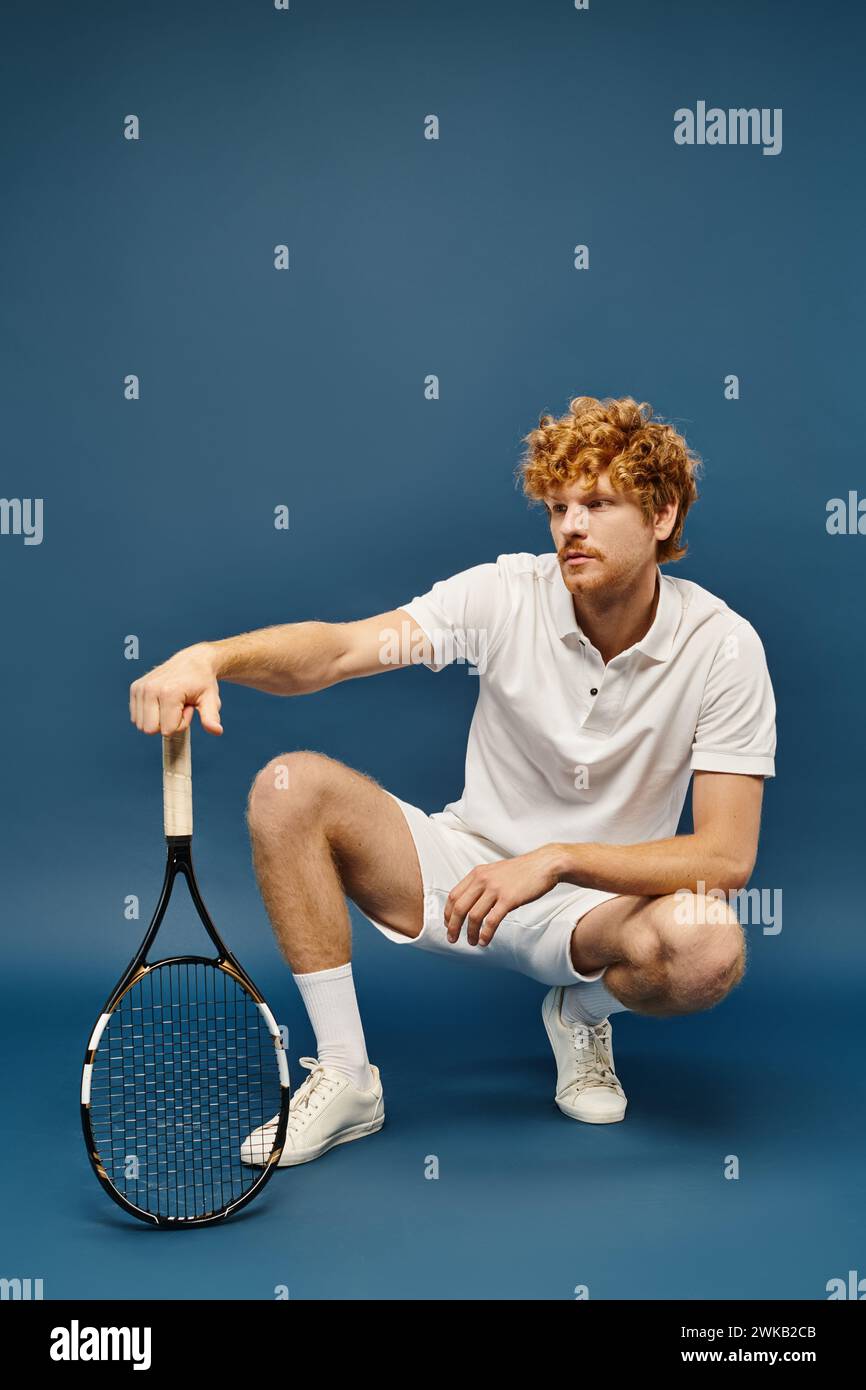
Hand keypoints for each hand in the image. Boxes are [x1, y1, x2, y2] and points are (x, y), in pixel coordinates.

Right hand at [129, 643, 222, 735]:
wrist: (194, 661)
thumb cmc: (203, 682)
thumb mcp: (211, 700)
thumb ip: (211, 717)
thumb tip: (217, 731)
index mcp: (169, 692)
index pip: (168, 730)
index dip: (181, 723)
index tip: (188, 707)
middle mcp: (150, 689)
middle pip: (151, 730)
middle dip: (168, 723)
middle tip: (179, 706)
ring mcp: (140, 688)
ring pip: (142, 725)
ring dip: (158, 719)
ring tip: (172, 702)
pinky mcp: (135, 688)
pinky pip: (136, 718)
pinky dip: (149, 714)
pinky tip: (162, 701)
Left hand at [444, 845, 563, 946]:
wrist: (544, 865)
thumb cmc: (522, 871)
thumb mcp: (495, 871)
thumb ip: (482, 883)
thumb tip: (471, 901)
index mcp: (477, 873)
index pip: (453, 895)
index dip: (448, 912)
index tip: (448, 924)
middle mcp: (483, 880)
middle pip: (459, 907)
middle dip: (453, 926)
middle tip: (452, 938)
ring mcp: (495, 889)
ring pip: (473, 916)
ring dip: (470, 933)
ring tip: (472, 942)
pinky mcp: (509, 899)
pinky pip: (491, 921)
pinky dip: (485, 934)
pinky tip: (484, 940)